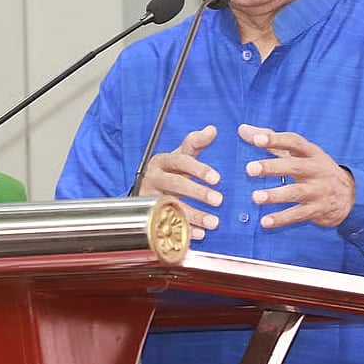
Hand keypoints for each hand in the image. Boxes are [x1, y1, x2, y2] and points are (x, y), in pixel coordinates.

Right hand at [138, 125, 222, 239]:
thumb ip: (196, 143)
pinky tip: (200, 234)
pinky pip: (168, 223)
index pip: (181, 161)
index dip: (199, 169)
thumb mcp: (180, 154)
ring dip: (195, 215)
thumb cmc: (169, 170)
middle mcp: (154, 177)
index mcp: (163, 160)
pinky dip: (185, 230)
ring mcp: (150, 196)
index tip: (217, 178)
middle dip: (198, 192)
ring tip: (214, 222)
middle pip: (176, 183)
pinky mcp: (150, 214)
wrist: (145, 188)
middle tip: (219, 200)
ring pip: (173, 205)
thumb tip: (212, 129)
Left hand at [239, 123, 354, 228]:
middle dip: (272, 167)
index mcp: (311, 153)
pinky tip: (265, 222)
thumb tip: (242, 129)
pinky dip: (281, 219)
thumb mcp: (300, 153)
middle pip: (294, 166)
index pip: (294, 142)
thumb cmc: (315, 169)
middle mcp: (316, 170)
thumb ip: (271, 142)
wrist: (351, 195)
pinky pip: (298, 215)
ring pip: (296, 192)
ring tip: (255, 197)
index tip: (257, 139)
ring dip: (275, 195)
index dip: (276, 139)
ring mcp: (318, 191)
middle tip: (249, 169)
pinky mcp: (317, 210)